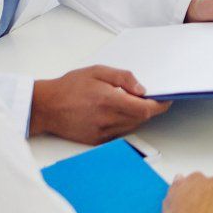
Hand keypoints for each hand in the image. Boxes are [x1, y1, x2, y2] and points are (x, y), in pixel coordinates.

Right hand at [29, 66, 169, 142]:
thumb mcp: (97, 72)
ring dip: (137, 116)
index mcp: (108, 100)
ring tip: (127, 103)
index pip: (145, 109)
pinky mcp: (97, 141)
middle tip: (148, 98)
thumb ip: (123, 78)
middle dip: (149, 109)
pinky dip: (124, 123)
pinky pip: (120, 133)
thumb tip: (142, 89)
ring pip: (132, 126)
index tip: (166, 100)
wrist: (46, 107)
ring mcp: (102, 132)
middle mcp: (107, 119)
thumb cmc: (69, 87)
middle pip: (141, 118)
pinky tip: (115, 113)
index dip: (160, 105)